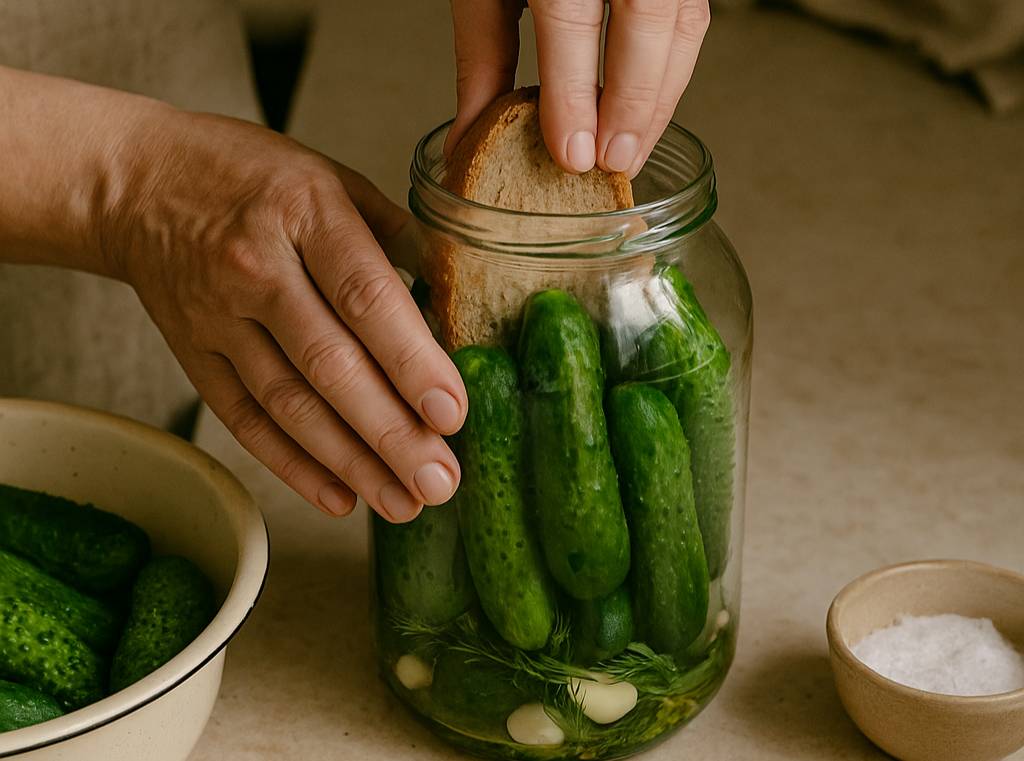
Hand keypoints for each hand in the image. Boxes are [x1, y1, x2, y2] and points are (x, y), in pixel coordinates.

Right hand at [108, 106, 465, 522]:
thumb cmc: (252, 177)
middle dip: (391, 433)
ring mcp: (218, 318)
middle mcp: (258, 269)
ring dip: (351, 463)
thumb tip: (455, 297)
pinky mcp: (193, 356)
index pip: (366, 296)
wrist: (140, 183)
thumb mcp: (332, 179)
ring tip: (404, 503)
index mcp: (306, 212)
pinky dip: (293, 465)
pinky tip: (340, 496)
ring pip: (290, 405)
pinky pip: (245, 420)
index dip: (411, 361)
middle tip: (440, 480)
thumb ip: (395, 236)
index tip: (452, 413)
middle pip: (330, 365)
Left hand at [445, 0, 709, 177]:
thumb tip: (472, 138)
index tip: (575, 156)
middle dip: (635, 103)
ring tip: (633, 150)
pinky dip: (675, 68)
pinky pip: (694, 13)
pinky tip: (651, 106)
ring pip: (684, 19)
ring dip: (663, 95)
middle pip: (646, 19)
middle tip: (615, 164)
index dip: (575, 93)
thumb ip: (483, 55)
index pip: (570, 18)